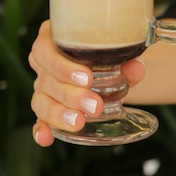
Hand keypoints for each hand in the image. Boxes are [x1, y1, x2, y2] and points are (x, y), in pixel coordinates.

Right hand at [28, 21, 145, 145]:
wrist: (108, 59)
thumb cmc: (105, 48)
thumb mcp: (114, 49)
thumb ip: (126, 58)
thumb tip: (136, 69)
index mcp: (52, 37)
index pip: (45, 50)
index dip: (62, 66)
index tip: (87, 78)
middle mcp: (43, 61)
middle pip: (46, 79)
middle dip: (70, 95)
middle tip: (95, 105)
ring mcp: (42, 85)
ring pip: (41, 101)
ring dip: (59, 114)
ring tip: (79, 122)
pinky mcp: (47, 105)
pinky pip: (40, 118)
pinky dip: (42, 129)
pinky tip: (46, 138)